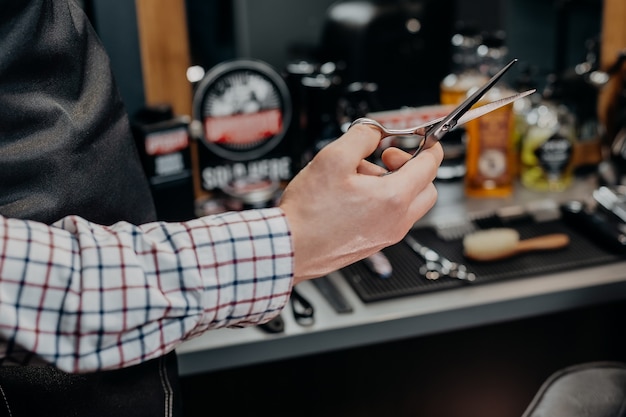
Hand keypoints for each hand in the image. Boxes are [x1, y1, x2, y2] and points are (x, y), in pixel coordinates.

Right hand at [279, 124, 443, 282]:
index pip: (430, 165)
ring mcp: (386, 236)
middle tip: (386, 157)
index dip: (428, 144)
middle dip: (411, 166)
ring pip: (407, 204)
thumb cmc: (309, 212)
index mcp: (393, 198)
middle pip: (426, 187)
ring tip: (357, 177)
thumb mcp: (333, 158)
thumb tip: (374, 132)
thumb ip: (361, 137)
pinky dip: (382, 202)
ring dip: (393, 184)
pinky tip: (351, 196)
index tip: (420, 137)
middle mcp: (396, 221)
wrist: (291, 247)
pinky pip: (391, 218)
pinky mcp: (373, 245)